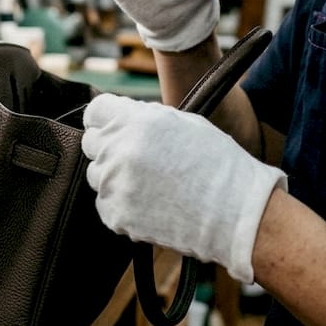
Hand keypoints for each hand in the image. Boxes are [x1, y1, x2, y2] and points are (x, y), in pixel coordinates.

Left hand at [81, 94, 285, 282]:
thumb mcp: (185, 123)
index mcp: (136, 121)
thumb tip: (122, 114)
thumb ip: (145, 116)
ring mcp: (115, 184)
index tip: (114, 128)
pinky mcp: (115, 214)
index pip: (95, 111)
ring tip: (151, 184)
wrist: (234, 213)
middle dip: (110, 148)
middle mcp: (119, 149)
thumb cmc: (217, 165)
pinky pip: (105, 203)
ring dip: (115, 177)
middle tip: (140, 160)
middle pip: (91, 143)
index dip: (106, 119)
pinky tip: (150, 203)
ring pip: (97, 175)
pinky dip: (122, 205)